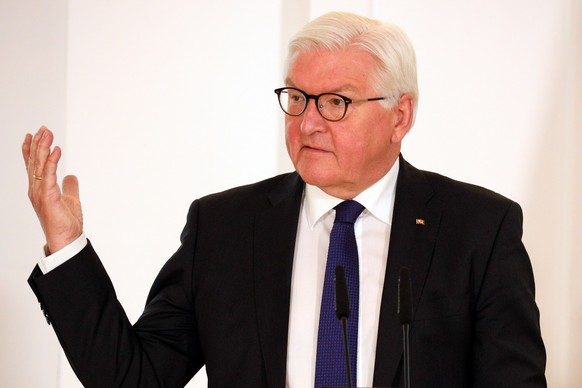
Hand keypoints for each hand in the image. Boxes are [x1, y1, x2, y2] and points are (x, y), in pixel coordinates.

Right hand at [22, 126, 82, 253]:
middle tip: (42, 128)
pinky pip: (49, 175)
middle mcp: (36, 189)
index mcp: (39, 189)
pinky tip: (56, 149)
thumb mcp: (70, 200)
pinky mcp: (48, 196)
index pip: (32, 165)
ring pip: (39, 165)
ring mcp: (40, 193)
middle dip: (37, 143)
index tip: (31, 135)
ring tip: (47, 133)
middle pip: (34, 161)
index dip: (31, 149)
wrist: (66, 239)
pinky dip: (52, 161)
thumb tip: (71, 176)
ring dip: (43, 147)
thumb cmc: (65, 223)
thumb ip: (69, 187)